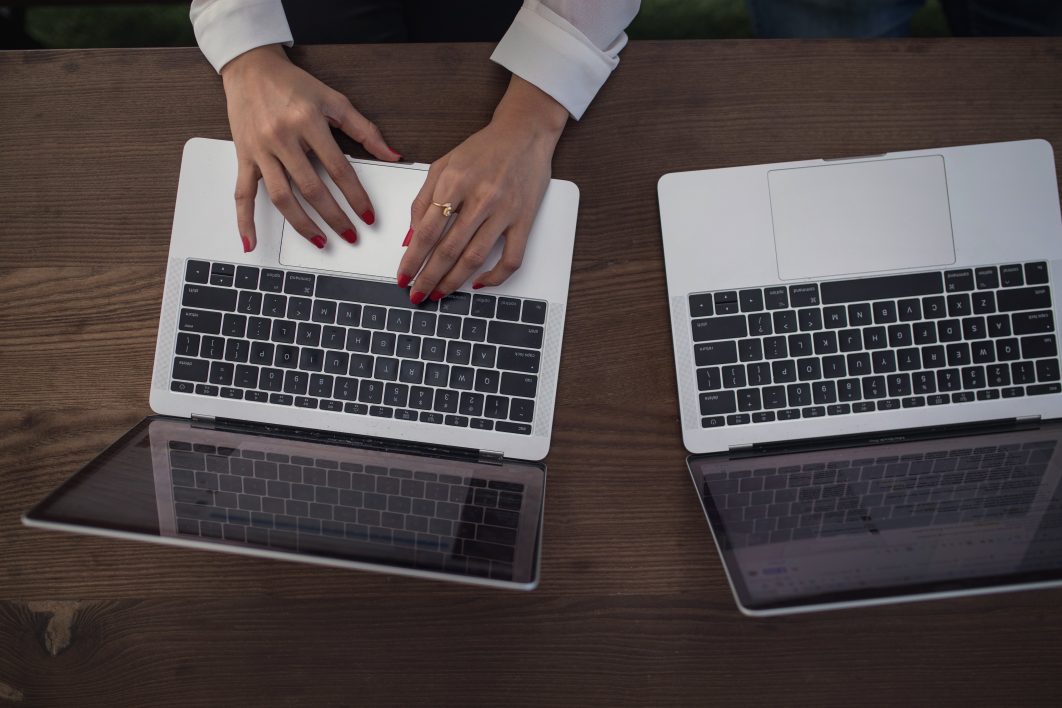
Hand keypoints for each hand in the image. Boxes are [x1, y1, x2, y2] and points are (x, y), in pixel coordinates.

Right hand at [221, 44, 400, 251]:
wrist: (251, 68)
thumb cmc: (294, 85)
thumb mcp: (334, 100)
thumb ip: (365, 130)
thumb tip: (393, 155)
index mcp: (308, 121)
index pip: (338, 168)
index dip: (355, 195)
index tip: (368, 215)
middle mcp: (282, 137)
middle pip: (311, 188)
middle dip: (334, 216)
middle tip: (350, 235)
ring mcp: (260, 150)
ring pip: (281, 197)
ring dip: (302, 224)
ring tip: (321, 240)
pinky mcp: (243, 157)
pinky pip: (242, 193)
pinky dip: (244, 220)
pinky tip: (250, 242)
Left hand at [397, 76, 567, 301]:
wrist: (524, 133)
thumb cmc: (483, 149)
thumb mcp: (443, 165)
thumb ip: (423, 200)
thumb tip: (411, 238)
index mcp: (455, 181)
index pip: (427, 231)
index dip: (412, 259)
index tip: (403, 276)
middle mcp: (480, 197)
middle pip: (448, 249)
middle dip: (428, 277)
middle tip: (416, 294)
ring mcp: (504, 211)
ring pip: (475, 257)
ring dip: (454, 281)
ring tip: (439, 293)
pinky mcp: (524, 220)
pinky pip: (512, 258)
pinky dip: (496, 276)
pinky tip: (480, 283)